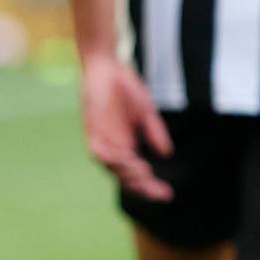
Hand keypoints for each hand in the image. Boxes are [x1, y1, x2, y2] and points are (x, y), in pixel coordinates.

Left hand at [80, 48, 173, 201]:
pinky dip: (114, 159)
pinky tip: (130, 160)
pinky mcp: (92, 130)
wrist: (106, 65)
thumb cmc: (125, 87)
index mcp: (125, 145)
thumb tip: (166, 153)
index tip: (168, 195)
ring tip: (147, 175)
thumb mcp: (146, 111)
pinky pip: (100, 152)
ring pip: (112, 169)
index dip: (150, 186)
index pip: (137, 173)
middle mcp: (112, 147)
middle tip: (162, 193)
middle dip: (143, 188)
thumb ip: (154, 132)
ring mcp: (101, 139)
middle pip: (124, 178)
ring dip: (129, 175)